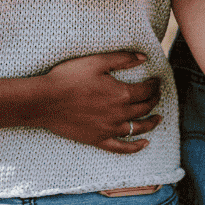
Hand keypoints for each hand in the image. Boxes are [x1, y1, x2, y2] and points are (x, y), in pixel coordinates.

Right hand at [35, 52, 161, 153]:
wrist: (45, 101)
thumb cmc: (68, 77)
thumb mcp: (96, 62)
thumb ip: (122, 59)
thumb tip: (143, 57)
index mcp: (121, 94)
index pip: (145, 90)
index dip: (154, 85)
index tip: (157, 80)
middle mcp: (119, 114)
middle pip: (144, 108)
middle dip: (154, 100)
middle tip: (156, 94)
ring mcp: (109, 129)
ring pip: (138, 128)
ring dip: (151, 123)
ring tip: (158, 118)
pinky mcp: (98, 140)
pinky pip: (121, 147)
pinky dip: (135, 147)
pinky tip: (144, 144)